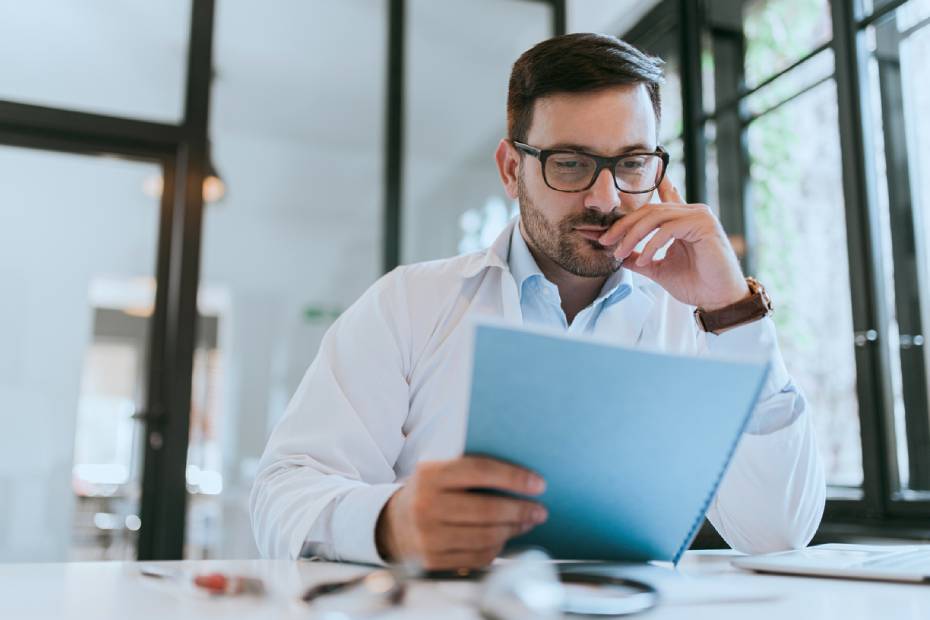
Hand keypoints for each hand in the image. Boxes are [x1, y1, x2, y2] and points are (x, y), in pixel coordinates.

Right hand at [375, 456, 547, 569]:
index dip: (513, 477)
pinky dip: (498, 548)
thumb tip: (521, 477)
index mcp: (430, 474)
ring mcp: (428, 537)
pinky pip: (478, 557)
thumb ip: (471, 469)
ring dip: (514, 529)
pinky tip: (506, 537)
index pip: (480, 471)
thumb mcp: (439, 470)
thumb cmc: (428, 492)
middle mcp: (426, 505)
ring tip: (527, 521)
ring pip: (486, 536)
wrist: (392, 524)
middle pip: (487, 509)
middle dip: (521, 510)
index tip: (538, 483)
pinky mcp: (434, 561)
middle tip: (540, 509)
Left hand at [598, 176, 748, 309]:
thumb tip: (617, 254)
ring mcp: (699, 215)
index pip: (652, 205)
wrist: (718, 299)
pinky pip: (669, 229)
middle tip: (605, 241)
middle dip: (623, 226)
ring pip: (655, 217)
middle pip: (648, 210)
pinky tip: (646, 260)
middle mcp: (691, 212)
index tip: (603, 218)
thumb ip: (639, 258)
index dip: (628, 210)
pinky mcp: (704, 224)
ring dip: (633, 236)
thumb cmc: (695, 284)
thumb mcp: (658, 269)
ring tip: (620, 253)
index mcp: (681, 219)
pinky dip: (653, 244)